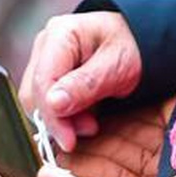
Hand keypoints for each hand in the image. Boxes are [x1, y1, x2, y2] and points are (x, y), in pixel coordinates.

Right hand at [18, 11, 142, 151]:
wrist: (141, 39)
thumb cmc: (134, 45)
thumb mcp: (117, 66)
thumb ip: (85, 84)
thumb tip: (53, 104)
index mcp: (60, 35)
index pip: (42, 82)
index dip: (52, 116)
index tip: (69, 141)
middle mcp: (46, 44)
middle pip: (34, 93)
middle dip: (58, 119)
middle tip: (89, 129)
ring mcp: (46, 58)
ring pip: (38, 100)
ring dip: (62, 119)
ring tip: (91, 123)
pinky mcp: (51, 73)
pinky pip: (48, 100)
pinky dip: (64, 114)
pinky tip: (85, 116)